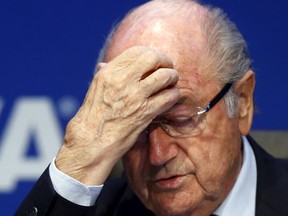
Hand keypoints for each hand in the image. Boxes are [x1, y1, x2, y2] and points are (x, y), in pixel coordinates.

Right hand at [55, 46, 179, 184]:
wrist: (91, 143)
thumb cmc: (92, 117)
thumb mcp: (95, 89)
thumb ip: (106, 75)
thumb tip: (106, 64)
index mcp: (109, 73)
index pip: (137, 51)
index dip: (152, 53)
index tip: (156, 60)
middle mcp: (122, 81)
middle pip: (153, 58)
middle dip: (165, 61)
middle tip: (167, 68)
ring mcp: (135, 96)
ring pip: (165, 76)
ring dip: (172, 77)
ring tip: (171, 82)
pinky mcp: (145, 113)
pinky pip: (168, 97)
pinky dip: (173, 95)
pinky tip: (170, 97)